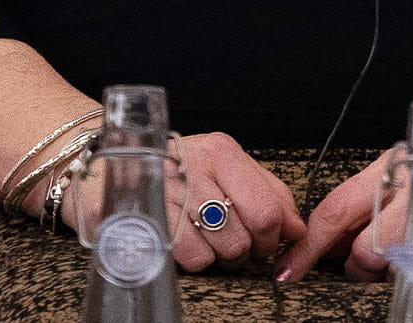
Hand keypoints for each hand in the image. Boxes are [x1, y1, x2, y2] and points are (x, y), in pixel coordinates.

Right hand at [163, 132, 303, 274]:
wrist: (115, 173)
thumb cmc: (181, 174)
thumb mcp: (228, 171)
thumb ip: (270, 194)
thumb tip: (297, 229)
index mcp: (221, 152)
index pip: (268, 207)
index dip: (275, 235)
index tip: (271, 241)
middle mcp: (195, 168)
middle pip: (251, 229)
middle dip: (254, 248)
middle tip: (243, 246)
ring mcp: (170, 195)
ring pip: (227, 247)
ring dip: (227, 256)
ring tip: (214, 242)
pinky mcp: (150, 221)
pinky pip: (196, 258)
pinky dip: (199, 259)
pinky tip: (191, 243)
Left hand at [281, 105, 412, 281]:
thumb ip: (380, 191)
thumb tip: (338, 234)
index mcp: (400, 167)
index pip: (336, 211)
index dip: (307, 246)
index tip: (288, 269)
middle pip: (361, 252)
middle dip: (358, 265)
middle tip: (370, 260)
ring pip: (392, 270)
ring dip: (391, 272)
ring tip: (411, 253)